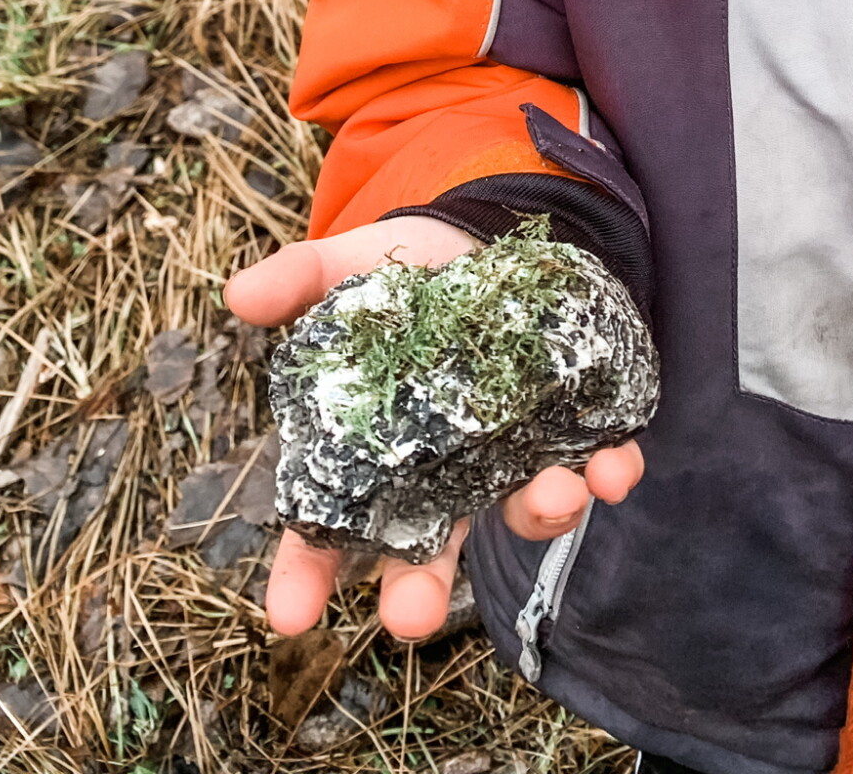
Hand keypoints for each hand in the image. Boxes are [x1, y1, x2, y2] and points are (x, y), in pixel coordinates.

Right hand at [225, 214, 644, 638]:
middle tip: (412, 618)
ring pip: (518, 510)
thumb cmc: (407, 271)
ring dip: (537, 515)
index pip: (326, 529)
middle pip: (426, 551)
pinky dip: (608, 471)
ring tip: (551, 498)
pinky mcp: (571, 425)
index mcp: (373, 451)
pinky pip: (594, 463)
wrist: (492, 233)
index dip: (306, 574)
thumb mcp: (350, 265)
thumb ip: (299, 278)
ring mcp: (509, 454)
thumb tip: (237, 294)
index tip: (289, 614)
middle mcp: (442, 472)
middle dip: (421, 591)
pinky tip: (615, 465)